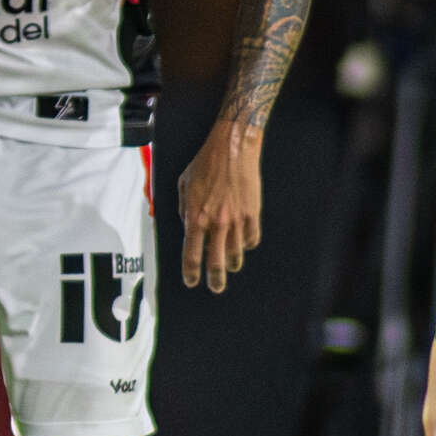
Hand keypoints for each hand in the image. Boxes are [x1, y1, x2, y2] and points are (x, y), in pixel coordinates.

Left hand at [178, 121, 264, 292]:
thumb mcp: (183, 184)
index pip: (192, 255)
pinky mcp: (252, 214)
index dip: (191, 273)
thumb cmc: (206, 163)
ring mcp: (236, 220)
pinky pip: (251, 239)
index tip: (192, 281)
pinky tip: (243, 243)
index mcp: (195, 217)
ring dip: (231, 263)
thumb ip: (183, 209)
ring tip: (230, 266)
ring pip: (236, 254)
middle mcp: (216, 223)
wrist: (233, 148)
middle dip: (215, 280)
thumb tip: (187, 226)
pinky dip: (246, 245)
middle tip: (216, 287)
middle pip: (216, 263)